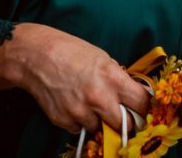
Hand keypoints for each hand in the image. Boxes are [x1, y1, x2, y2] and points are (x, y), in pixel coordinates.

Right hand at [0, 23, 149, 132]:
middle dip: (125, 121)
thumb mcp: (104, 59)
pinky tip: (74, 105)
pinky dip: (79, 121)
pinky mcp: (62, 120)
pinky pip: (79, 129)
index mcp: (113, 78)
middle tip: (122, 115)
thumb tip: (131, 95)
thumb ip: (118, 79)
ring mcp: (80, 112)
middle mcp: (98, 98)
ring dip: (99, 121)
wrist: (38, 57)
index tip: (143, 109)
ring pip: (100, 129)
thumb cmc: (73, 53)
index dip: (144, 107)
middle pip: (124, 124)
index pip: (141, 103)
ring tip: (90, 103)